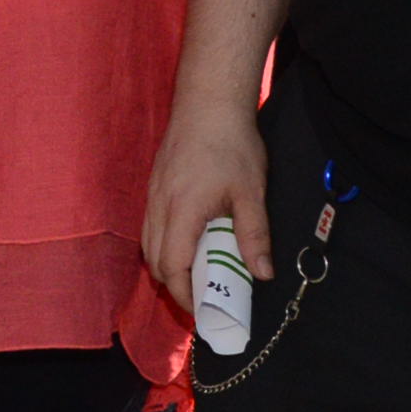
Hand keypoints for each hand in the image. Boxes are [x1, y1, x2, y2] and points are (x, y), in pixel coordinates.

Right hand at [140, 89, 272, 318]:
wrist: (208, 102)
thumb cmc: (231, 145)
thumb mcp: (250, 193)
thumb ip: (254, 235)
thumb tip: (261, 274)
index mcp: (182, 212)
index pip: (173, 267)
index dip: (185, 293)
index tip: (203, 309)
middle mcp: (159, 207)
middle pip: (154, 261)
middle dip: (174, 285)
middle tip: (202, 297)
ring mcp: (153, 195)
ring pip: (148, 244)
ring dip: (167, 265)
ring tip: (196, 274)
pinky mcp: (154, 185)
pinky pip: (150, 226)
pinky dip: (164, 245)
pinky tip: (187, 242)